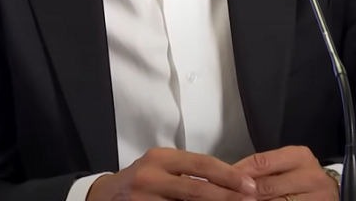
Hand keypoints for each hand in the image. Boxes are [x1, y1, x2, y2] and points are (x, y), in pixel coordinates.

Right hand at [87, 147, 257, 200]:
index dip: (227, 175)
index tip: (249, 184)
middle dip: (227, 197)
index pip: (200, 163)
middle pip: (196, 189)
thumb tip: (227, 182)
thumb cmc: (139, 182)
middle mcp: (152, 176)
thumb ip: (187, 173)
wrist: (104, 197)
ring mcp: (145, 198)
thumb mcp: (160, 168)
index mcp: (161, 158)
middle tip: (251, 200)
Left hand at [234, 146, 338, 199]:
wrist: (333, 195)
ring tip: (240, 200)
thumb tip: (233, 174)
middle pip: (267, 187)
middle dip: (244, 192)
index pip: (261, 162)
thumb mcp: (287, 165)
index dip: (239, 172)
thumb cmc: (304, 178)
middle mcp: (311, 177)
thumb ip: (264, 168)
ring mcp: (317, 198)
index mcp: (300, 157)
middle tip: (228, 194)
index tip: (224, 179)